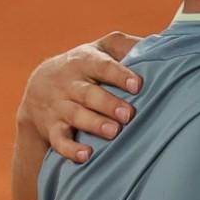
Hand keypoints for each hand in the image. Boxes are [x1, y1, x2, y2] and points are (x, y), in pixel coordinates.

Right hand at [15, 32, 142, 162]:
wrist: (38, 86)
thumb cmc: (85, 64)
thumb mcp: (102, 48)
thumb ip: (127, 45)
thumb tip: (161, 44)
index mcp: (84, 61)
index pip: (102, 66)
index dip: (120, 75)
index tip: (137, 85)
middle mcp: (69, 83)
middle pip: (88, 93)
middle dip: (108, 104)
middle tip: (128, 114)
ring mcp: (58, 106)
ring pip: (74, 115)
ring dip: (94, 124)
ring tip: (114, 132)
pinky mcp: (51, 128)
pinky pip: (58, 140)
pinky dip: (70, 149)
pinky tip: (86, 155)